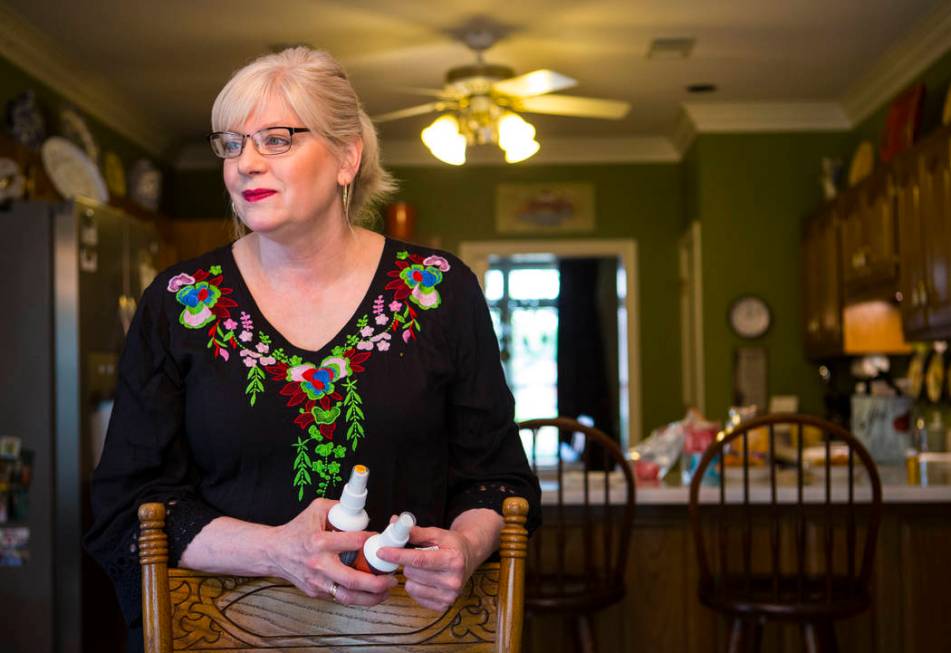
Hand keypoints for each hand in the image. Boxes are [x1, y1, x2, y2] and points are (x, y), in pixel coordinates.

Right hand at [268, 499, 397, 605]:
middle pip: (353, 579)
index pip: (354, 542)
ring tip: (386, 590)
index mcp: (319, 542)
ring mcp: (317, 582)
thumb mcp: (316, 509)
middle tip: (393, 577)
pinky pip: (341, 597)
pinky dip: (358, 596)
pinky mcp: (316, 593)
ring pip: (348, 597)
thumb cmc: (297, 530)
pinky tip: (370, 591)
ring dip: (371, 597)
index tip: (382, 541)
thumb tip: (361, 510)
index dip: (372, 541)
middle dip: (377, 581)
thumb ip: (339, 506)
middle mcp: (319, 565)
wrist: (275, 552)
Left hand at [376, 508, 502, 610]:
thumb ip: (416, 531)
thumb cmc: (451, 544)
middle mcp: (453, 580)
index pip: (419, 559)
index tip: (381, 552)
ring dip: (411, 576)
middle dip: (407, 563)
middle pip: (412, 573)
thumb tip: (394, 522)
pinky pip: (416, 597)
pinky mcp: (444, 606)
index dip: (398, 555)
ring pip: (411, 587)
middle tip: (414, 556)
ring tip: (422, 568)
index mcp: (453, 559)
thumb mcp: (437, 533)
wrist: (469, 557)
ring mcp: (449, 596)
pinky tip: (425, 579)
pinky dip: (415, 587)